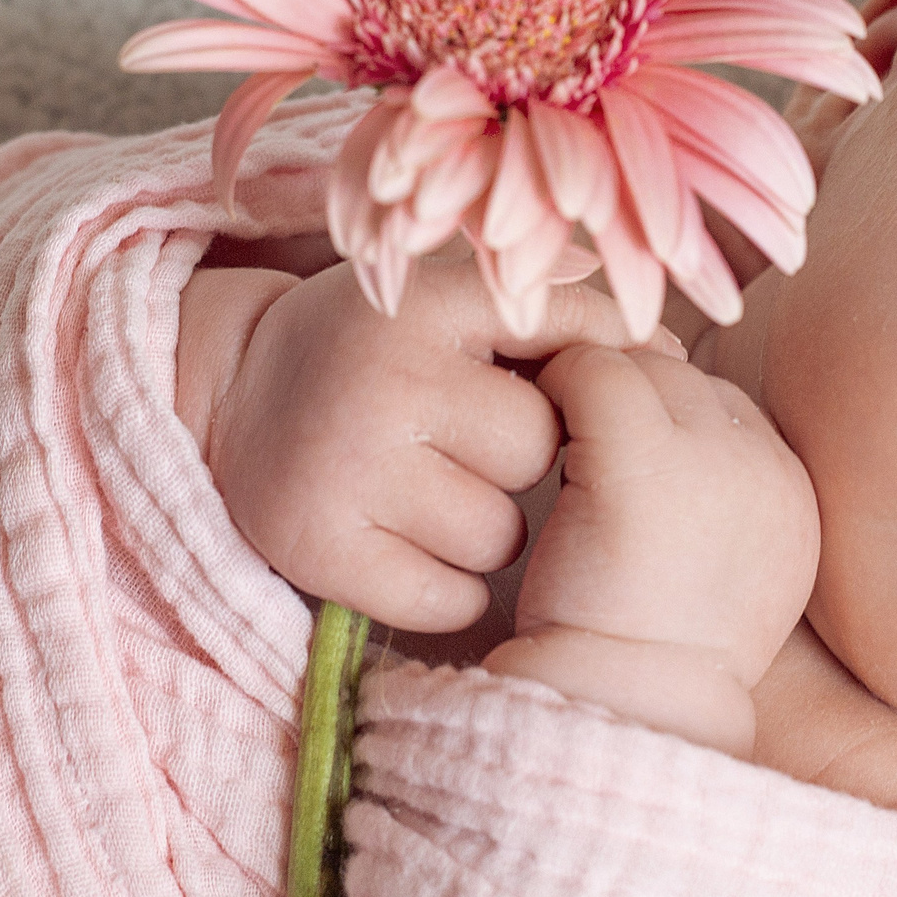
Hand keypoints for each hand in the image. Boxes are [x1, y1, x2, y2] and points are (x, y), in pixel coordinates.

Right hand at [202, 255, 675, 631]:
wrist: (227, 398)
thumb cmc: (373, 350)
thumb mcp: (445, 298)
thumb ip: (548, 306)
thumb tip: (669, 352)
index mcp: (426, 304)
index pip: (567, 327)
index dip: (592, 365)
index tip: (581, 388)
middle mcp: (387, 382)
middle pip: (535, 448)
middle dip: (525, 458)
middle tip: (471, 446)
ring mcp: (351, 470)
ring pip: (500, 535)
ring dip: (491, 529)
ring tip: (437, 495)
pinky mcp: (322, 549)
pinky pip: (450, 597)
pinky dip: (451, 588)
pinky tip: (415, 547)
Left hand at [485, 345, 818, 754]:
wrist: (622, 708)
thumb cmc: (641, 662)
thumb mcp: (710, 590)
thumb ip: (710, 519)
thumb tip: (666, 465)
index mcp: (794, 503)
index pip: (725, 413)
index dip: (661, 423)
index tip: (608, 457)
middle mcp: (769, 469)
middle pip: (687, 381)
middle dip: (627, 398)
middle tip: (569, 437)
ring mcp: (714, 457)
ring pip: (644, 366)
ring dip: (592, 390)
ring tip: (552, 438)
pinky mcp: (644, 456)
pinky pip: (596, 372)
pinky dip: (557, 384)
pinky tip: (533, 428)